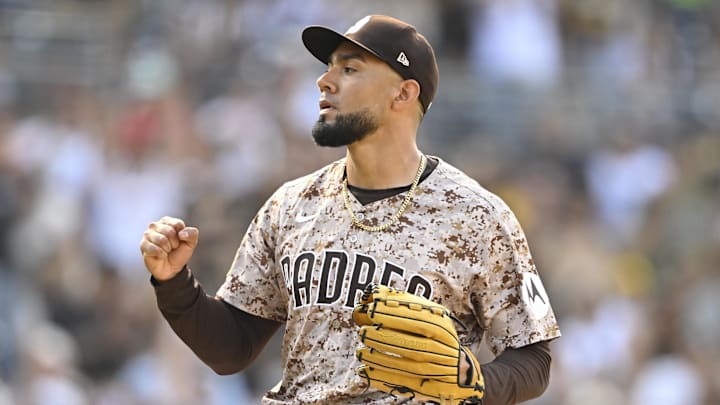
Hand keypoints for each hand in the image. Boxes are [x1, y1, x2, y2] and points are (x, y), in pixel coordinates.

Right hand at [139, 216, 198, 280]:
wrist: (171, 268)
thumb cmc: (179, 252)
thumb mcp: (191, 243)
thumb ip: (192, 234)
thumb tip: (181, 234)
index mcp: (167, 221)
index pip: (177, 224)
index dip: (182, 236)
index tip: (180, 241)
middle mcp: (155, 225)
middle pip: (169, 232)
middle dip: (174, 243)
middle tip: (172, 248)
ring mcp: (147, 234)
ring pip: (162, 240)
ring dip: (167, 249)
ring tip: (166, 251)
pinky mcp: (143, 245)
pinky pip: (154, 249)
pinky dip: (161, 254)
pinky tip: (160, 256)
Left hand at [352, 285, 484, 403]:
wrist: (461, 370)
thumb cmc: (437, 338)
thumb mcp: (427, 316)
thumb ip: (401, 303)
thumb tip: (374, 293)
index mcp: (441, 327)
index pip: (417, 319)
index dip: (393, 315)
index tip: (372, 310)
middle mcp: (441, 348)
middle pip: (412, 343)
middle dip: (384, 337)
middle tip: (363, 332)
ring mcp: (435, 370)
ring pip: (407, 365)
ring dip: (381, 358)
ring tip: (361, 352)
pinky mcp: (427, 387)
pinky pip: (403, 383)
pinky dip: (384, 377)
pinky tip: (367, 371)